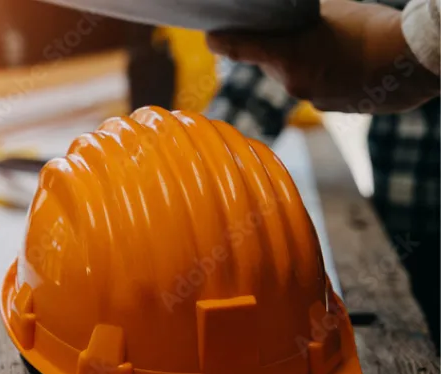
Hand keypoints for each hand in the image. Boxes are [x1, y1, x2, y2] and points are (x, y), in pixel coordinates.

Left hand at [206, 0, 439, 112]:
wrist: (417, 61)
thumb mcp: (332, 10)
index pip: (238, 48)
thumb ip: (301, 16)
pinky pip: (316, 90)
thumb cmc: (373, 27)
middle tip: (294, 31)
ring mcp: (312, 100)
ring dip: (304, 63)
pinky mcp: (331, 109)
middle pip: (270, 63)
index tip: (211, 36)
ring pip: (293, 77)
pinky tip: (347, 63)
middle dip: (277, 49)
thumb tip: (287, 15)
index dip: (221, 40)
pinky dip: (324, 77)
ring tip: (333, 46)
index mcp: (287, 57)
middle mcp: (292, 84)